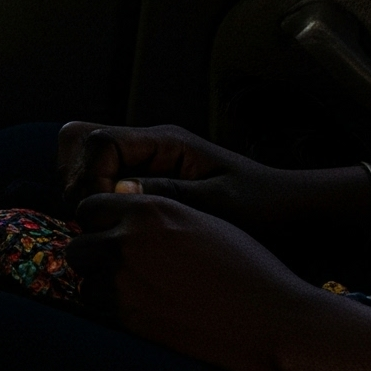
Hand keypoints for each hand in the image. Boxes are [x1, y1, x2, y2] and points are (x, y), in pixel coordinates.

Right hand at [56, 121, 338, 244]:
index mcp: (165, 142)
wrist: (296, 216)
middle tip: (93, 216)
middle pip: (79, 140)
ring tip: (103, 225)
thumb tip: (119, 190)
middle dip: (74, 177)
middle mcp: (148, 146)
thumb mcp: (222, 205)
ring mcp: (144, 164)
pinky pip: (102, 184)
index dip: (88, 175)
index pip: (97, 140)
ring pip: (83, 161)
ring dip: (82, 190)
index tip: (105, 210)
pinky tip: (116, 231)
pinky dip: (96, 202)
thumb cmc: (266, 209)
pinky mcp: (145, 185)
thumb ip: (169, 194)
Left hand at [66, 191, 314, 370]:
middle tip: (116, 265)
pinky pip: (99, 308)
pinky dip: (110, 307)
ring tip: (129, 289)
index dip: (99, 221)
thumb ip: (157, 213)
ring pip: (85, 278)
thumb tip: (125, 211)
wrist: (271, 321)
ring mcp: (125, 281)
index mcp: (149, 210)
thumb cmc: (249, 268)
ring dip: (98, 282)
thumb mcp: (202, 219)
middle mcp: (128, 241)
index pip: (90, 206)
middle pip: (78, 244)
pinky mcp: (130, 318)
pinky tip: (140, 309)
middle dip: (92, 253)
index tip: (110, 233)